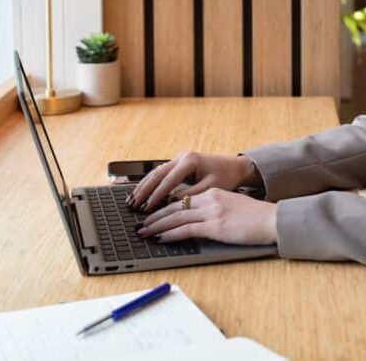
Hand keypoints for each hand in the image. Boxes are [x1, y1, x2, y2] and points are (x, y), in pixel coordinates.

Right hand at [128, 151, 256, 211]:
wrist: (234, 166)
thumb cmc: (225, 177)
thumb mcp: (211, 188)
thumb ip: (191, 195)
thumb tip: (171, 202)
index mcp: (190, 161)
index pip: (168, 180)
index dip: (156, 195)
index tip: (146, 208)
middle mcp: (182, 157)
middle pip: (157, 174)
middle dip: (143, 190)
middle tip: (132, 205)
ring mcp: (179, 158)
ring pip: (156, 172)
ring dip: (143, 186)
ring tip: (131, 201)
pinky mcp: (178, 163)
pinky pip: (160, 173)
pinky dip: (150, 183)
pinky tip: (141, 194)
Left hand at [137, 188, 276, 244]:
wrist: (271, 219)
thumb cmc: (255, 217)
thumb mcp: (232, 206)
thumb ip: (215, 208)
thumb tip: (198, 220)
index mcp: (213, 193)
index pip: (182, 199)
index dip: (164, 207)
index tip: (152, 214)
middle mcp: (210, 199)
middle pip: (175, 206)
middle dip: (155, 216)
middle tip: (140, 224)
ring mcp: (212, 212)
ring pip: (177, 217)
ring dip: (157, 226)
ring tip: (144, 232)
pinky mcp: (215, 225)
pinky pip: (187, 229)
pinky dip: (171, 234)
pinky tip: (161, 238)